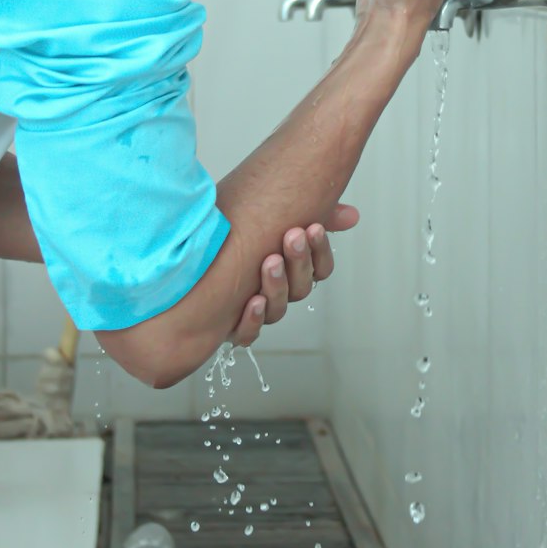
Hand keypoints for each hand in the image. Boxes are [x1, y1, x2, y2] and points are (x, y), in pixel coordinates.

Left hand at [228, 203, 359, 346]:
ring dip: (276, 285)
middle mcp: (280, 293)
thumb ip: (315, 215)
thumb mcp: (276, 218)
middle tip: (292, 236)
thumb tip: (352, 215)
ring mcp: (259, 309)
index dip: (320, 251)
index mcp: (294, 271)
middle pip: (301, 286)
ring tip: (269, 261)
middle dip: (298, 260)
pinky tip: (253, 301)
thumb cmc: (242, 233)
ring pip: (277, 308)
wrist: (194, 255)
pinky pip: (249, 332)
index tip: (314, 227)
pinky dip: (252, 320)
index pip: (320, 269)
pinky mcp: (234, 324)